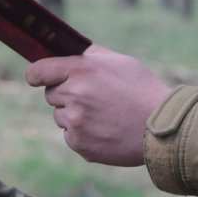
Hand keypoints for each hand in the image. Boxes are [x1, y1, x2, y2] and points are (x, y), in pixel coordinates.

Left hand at [26, 45, 170, 165]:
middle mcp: (73, 95)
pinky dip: (82, 135)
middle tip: (92, 98)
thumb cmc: (143, 90)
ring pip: (60, 117)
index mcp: (80, 70)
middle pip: (50, 94)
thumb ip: (90, 56)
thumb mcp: (120, 61)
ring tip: (103, 116)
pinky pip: (70, 136)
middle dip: (65, 95)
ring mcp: (75, 121)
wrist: (161, 127)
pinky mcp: (79, 144)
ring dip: (74, 116)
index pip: (39, 71)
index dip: (36, 74)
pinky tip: (105, 131)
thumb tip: (68, 52)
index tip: (36, 77)